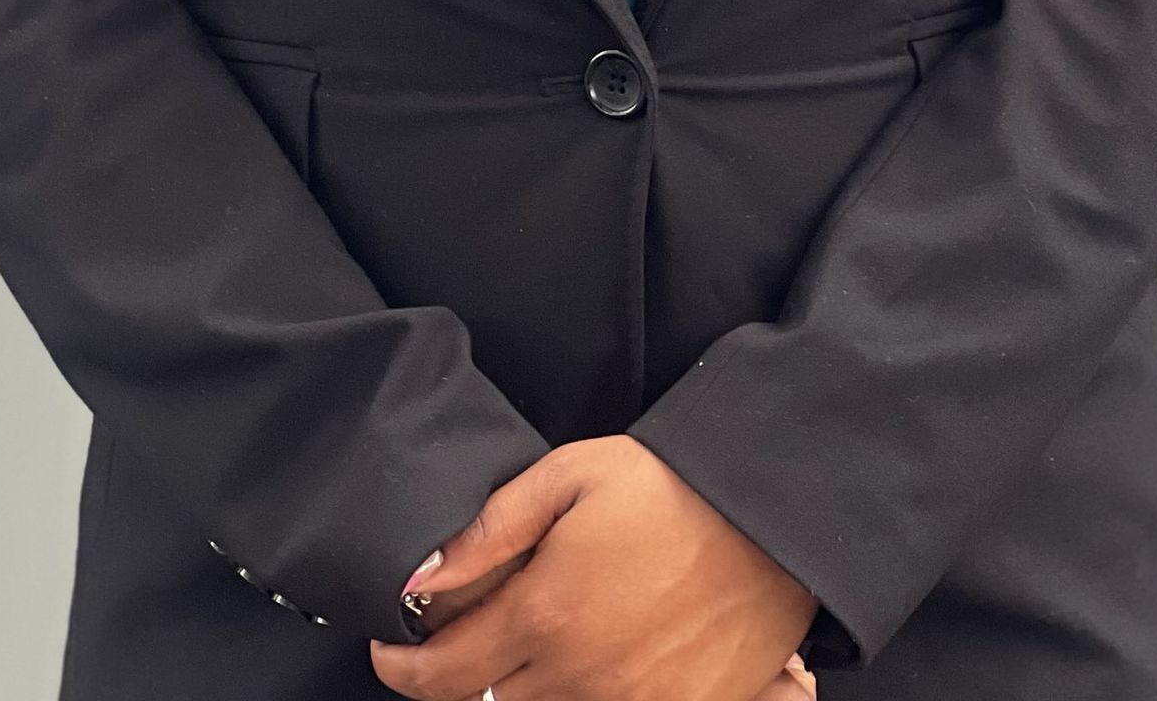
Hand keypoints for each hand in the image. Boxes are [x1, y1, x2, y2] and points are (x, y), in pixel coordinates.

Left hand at [369, 435, 817, 700]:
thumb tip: (421, 580)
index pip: (443, 673)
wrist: (767, 518)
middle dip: (453, 678)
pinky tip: (572, 667)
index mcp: (546, 616)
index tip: (389, 649)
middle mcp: (579, 678)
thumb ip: (488, 532)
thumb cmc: (667, 487)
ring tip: (513, 651)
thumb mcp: (568, 477)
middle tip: (452, 640)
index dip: (402, 666)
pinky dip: (568, 700)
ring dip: (508, 693)